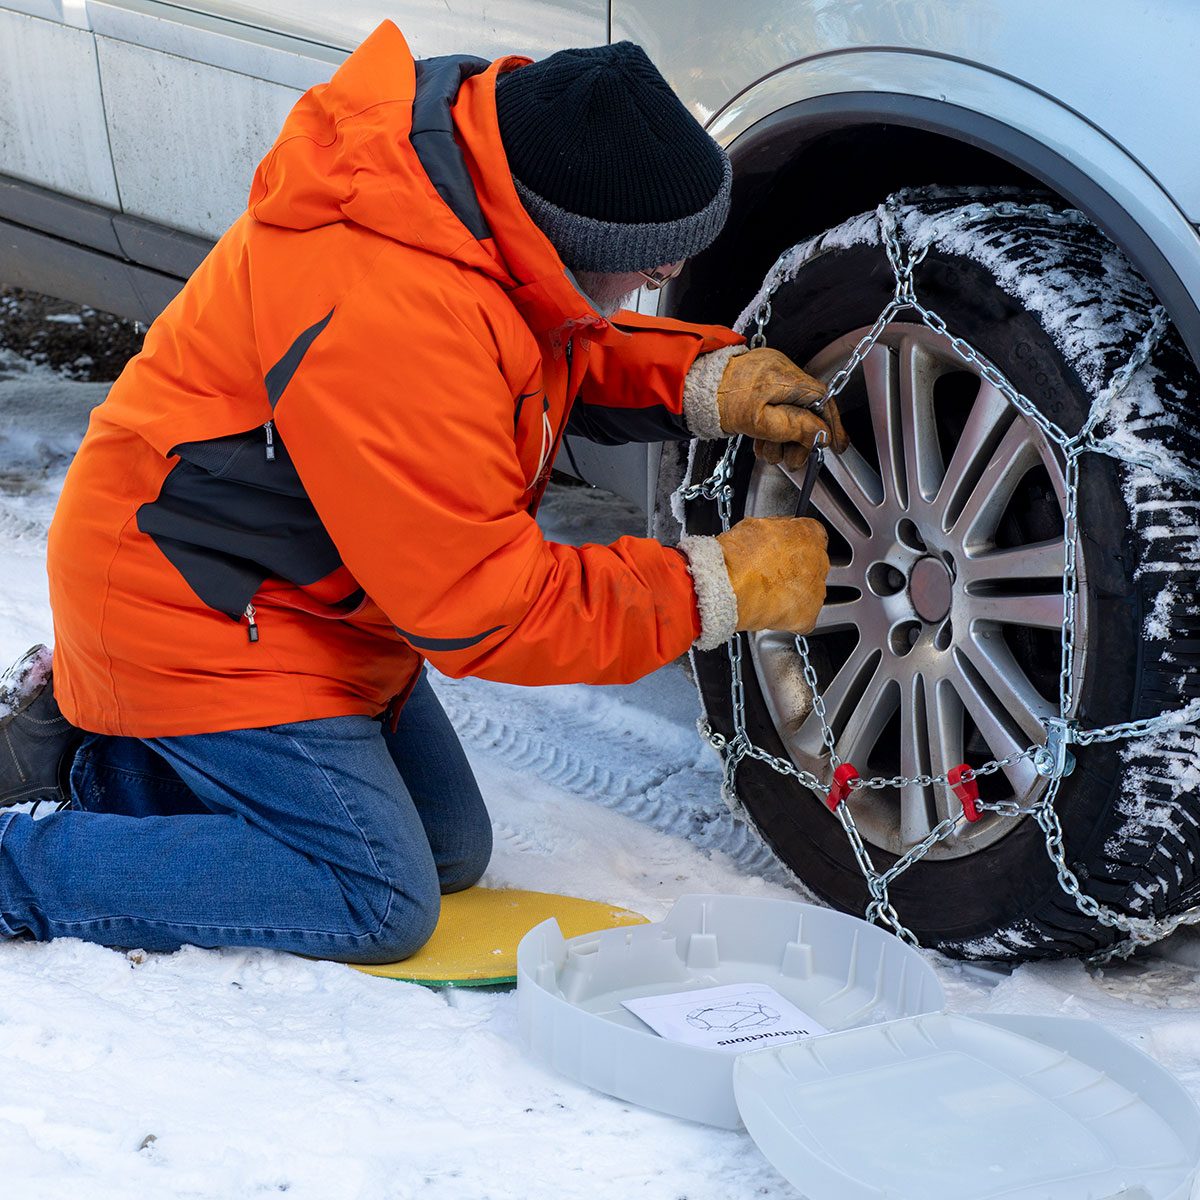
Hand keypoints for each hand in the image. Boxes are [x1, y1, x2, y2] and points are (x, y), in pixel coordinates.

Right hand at [716, 516, 828, 633]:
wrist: (729, 585)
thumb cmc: (738, 556)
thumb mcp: (755, 526)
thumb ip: (774, 530)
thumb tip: (771, 535)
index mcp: (810, 532)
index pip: (811, 536)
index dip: (792, 545)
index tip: (780, 551)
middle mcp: (819, 560)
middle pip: (812, 565)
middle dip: (793, 570)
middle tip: (770, 574)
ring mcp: (816, 589)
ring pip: (809, 591)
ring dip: (792, 593)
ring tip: (766, 594)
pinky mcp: (808, 615)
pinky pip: (803, 617)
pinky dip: (789, 617)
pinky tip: (770, 611)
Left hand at [717, 347, 848, 467]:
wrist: (691, 389)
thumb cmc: (719, 401)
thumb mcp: (760, 422)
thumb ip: (794, 428)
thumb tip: (821, 434)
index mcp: (785, 377)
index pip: (823, 399)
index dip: (831, 424)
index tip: (835, 445)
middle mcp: (781, 371)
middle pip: (806, 410)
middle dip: (801, 439)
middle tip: (793, 459)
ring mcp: (769, 377)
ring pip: (789, 412)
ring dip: (782, 439)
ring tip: (769, 451)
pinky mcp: (757, 384)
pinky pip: (774, 408)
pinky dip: (771, 428)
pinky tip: (761, 442)